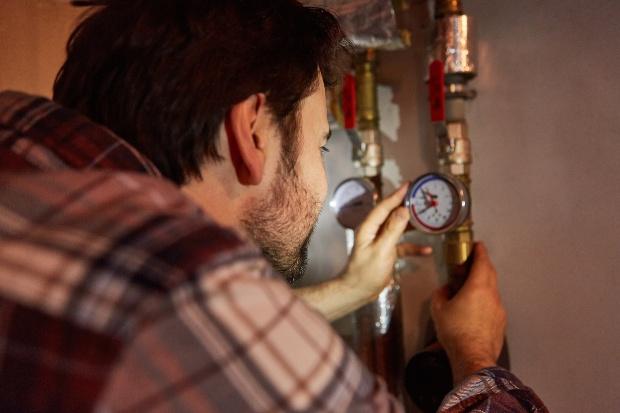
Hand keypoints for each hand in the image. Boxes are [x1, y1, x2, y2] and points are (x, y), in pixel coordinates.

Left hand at [340, 183, 431, 300]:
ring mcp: (380, 241)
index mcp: (368, 227)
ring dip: (412, 224)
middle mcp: (374, 231)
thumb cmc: (366, 272)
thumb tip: (404, 210)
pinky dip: (413, 246)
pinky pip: (402, 246)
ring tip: (427, 216)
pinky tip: (427, 250)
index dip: (397, 195)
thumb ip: (393, 230)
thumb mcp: (382, 250)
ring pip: (399, 228)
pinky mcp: (387, 252)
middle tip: (420, 195)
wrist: (358, 291)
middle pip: (392, 214)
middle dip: (406, 204)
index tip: (409, 184)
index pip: (384, 206)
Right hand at [431, 242, 506, 383]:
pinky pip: (493, 304)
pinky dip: (485, 299)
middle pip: (490, 272)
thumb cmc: (456, 332)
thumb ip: (441, 293)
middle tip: (472, 261)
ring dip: (483, 283)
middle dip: (482, 264)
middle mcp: (492, 295)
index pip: (482, 261)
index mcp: (478, 287)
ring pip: (492, 289)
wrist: (473, 357)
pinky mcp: (500, 322)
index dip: (479, 251)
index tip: (477, 245)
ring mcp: (499, 309)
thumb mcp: (438, 309)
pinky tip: (474, 308)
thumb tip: (445, 289)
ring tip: (469, 286)